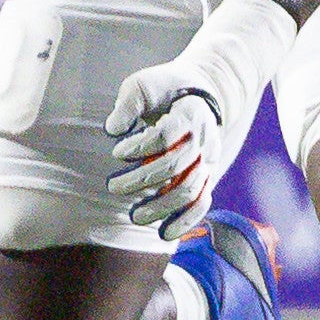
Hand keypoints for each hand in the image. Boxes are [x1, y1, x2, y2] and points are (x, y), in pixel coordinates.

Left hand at [104, 75, 225, 239]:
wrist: (198, 92)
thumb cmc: (162, 88)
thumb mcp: (142, 84)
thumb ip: (128, 103)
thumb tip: (112, 129)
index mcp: (191, 113)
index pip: (168, 135)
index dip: (141, 146)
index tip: (117, 152)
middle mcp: (204, 139)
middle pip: (177, 166)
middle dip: (144, 180)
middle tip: (113, 187)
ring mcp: (207, 160)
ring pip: (191, 189)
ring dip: (163, 206)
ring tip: (135, 217)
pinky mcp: (205, 175)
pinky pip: (202, 202)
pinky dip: (185, 221)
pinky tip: (164, 234)